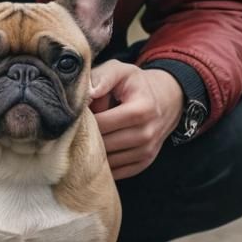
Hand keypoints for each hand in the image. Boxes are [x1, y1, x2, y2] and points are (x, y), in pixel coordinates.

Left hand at [89, 62, 183, 180]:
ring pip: (109, 160)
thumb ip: (102, 77)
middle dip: (86, 136)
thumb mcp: (121, 71)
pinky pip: (118, 171)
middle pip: (104, 143)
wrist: (166, 99)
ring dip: (94, 150)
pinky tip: (97, 149)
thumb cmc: (135, 84)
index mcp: (141, 110)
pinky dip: (104, 163)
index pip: (102, 123)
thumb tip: (88, 92)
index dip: (84, 119)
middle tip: (78, 126)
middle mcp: (147, 134)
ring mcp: (147, 151)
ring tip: (89, 135)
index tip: (75, 113)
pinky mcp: (144, 162)